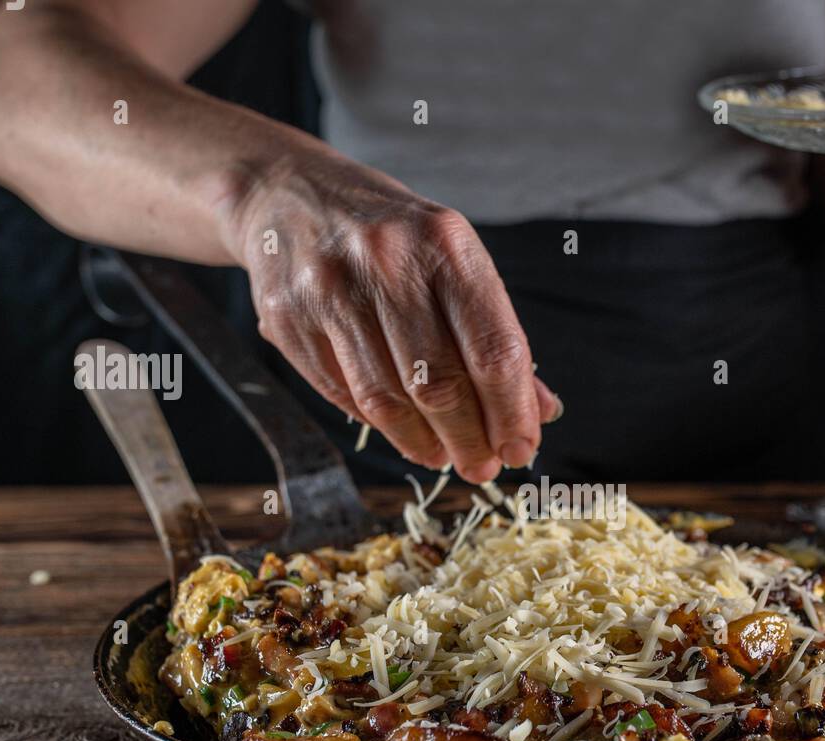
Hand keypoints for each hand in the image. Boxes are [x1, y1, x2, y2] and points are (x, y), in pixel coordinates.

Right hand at [218, 148, 560, 483]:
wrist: (285, 190)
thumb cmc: (389, 235)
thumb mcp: (451, 259)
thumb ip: (494, 333)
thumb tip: (539, 411)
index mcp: (444, 241)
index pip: (493, 349)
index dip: (512, 412)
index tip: (520, 449)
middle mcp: (386, 260)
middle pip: (440, 384)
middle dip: (469, 438)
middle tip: (482, 465)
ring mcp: (329, 289)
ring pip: (386, 400)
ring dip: (422, 442)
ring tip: (442, 456)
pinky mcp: (286, 318)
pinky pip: (342, 395)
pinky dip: (377, 424)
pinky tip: (400, 430)